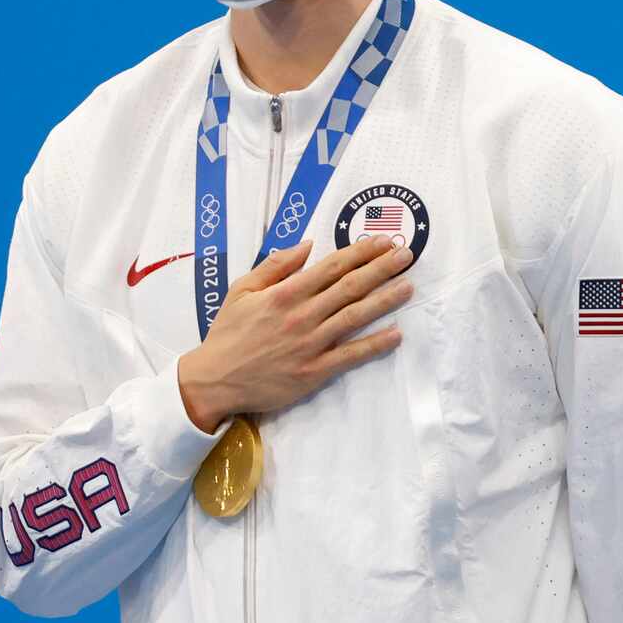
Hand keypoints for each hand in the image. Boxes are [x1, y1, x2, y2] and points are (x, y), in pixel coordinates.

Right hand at [176, 238, 413, 430]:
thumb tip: (307, 245)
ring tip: (409, 286)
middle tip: (407, 255)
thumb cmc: (228, 333)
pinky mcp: (315, 371)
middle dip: (382, 268)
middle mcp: (301, 315)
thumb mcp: (241, 291)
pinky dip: (375, 344)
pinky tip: (396, 334)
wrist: (214, 380)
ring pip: (355, 317)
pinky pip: (351, 355)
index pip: (331, 267)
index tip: (383, 242)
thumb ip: (274, 266)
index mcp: (284, 294)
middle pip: (350, 287)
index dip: (361, 252)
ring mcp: (310, 344)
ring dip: (385, 300)